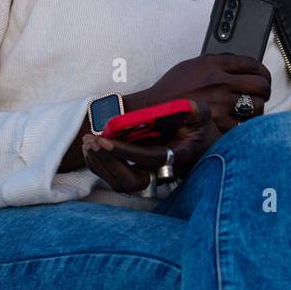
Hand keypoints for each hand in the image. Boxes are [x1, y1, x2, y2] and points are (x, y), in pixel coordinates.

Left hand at [82, 101, 217, 192]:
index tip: (104, 140)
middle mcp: (163, 173)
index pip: (149, 158)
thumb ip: (194, 109)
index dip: (125, 151)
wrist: (201, 147)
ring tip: (89, 141)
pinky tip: (92, 149)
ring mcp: (151, 178)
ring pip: (121, 183)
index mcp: (178, 157)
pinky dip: (100, 166)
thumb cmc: (199, 129)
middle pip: (130, 180)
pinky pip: (116, 179)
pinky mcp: (140, 176)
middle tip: (92, 140)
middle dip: (108, 162)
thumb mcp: (200, 115)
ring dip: (101, 164)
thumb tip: (185, 105)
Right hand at [130, 54, 271, 132]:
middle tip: (262, 94)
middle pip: (260, 84)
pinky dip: (245, 124)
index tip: (263, 76)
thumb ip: (216, 64)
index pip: (251, 63)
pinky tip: (242, 122)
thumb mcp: (192, 66)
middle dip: (265, 89)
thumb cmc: (171, 90)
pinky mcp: (218, 122)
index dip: (262, 71)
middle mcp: (219, 81)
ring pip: (256, 105)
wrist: (154, 110)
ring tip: (252, 109)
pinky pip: (243, 124)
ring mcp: (220, 103)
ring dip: (257, 108)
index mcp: (213, 64)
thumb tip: (239, 68)